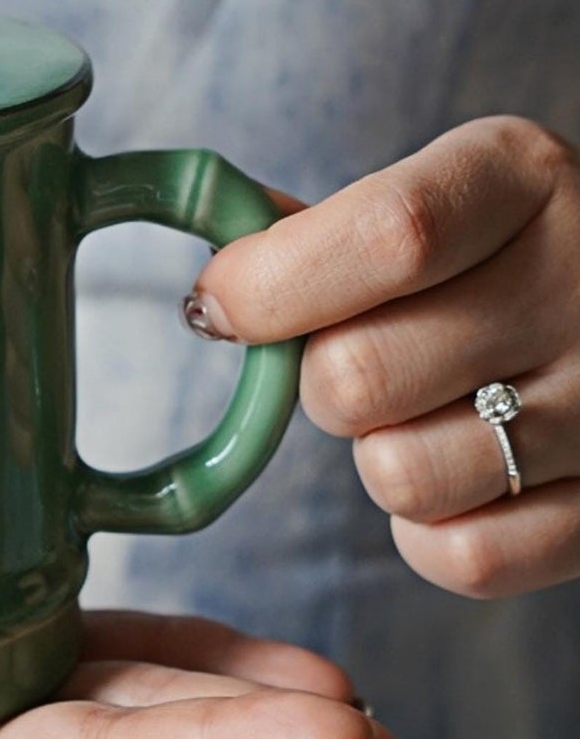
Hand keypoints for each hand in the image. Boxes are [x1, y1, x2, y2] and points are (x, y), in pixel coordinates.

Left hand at [189, 115, 579, 597]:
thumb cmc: (492, 247)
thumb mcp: (432, 195)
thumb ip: (320, 231)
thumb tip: (217, 291)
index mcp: (522, 179)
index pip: (388, 237)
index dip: (269, 285)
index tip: (215, 305)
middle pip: (358, 375)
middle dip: (317, 378)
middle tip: (350, 358)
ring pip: (399, 477)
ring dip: (376, 456)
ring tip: (419, 413)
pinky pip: (464, 559)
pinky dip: (429, 534)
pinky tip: (453, 475)